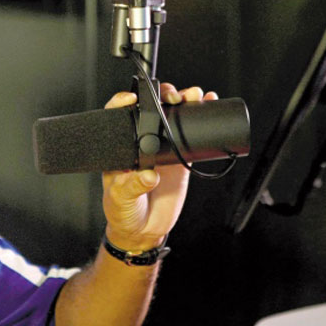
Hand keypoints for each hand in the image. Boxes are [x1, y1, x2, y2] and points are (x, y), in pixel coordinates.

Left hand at [101, 84, 217, 250]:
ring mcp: (161, 148)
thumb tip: (147, 174)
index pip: (118, 117)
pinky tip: (208, 104)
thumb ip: (132, 186)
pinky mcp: (180, 158)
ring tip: (193, 96)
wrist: (144, 229)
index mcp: (120, 147)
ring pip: (172, 117)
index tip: (131, 98)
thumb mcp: (121, 199)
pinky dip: (201, 118)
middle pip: (150, 109)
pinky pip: (191, 134)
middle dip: (162, 95)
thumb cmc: (123, 211)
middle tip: (172, 97)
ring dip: (183, 101)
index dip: (122, 101)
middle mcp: (140, 143)